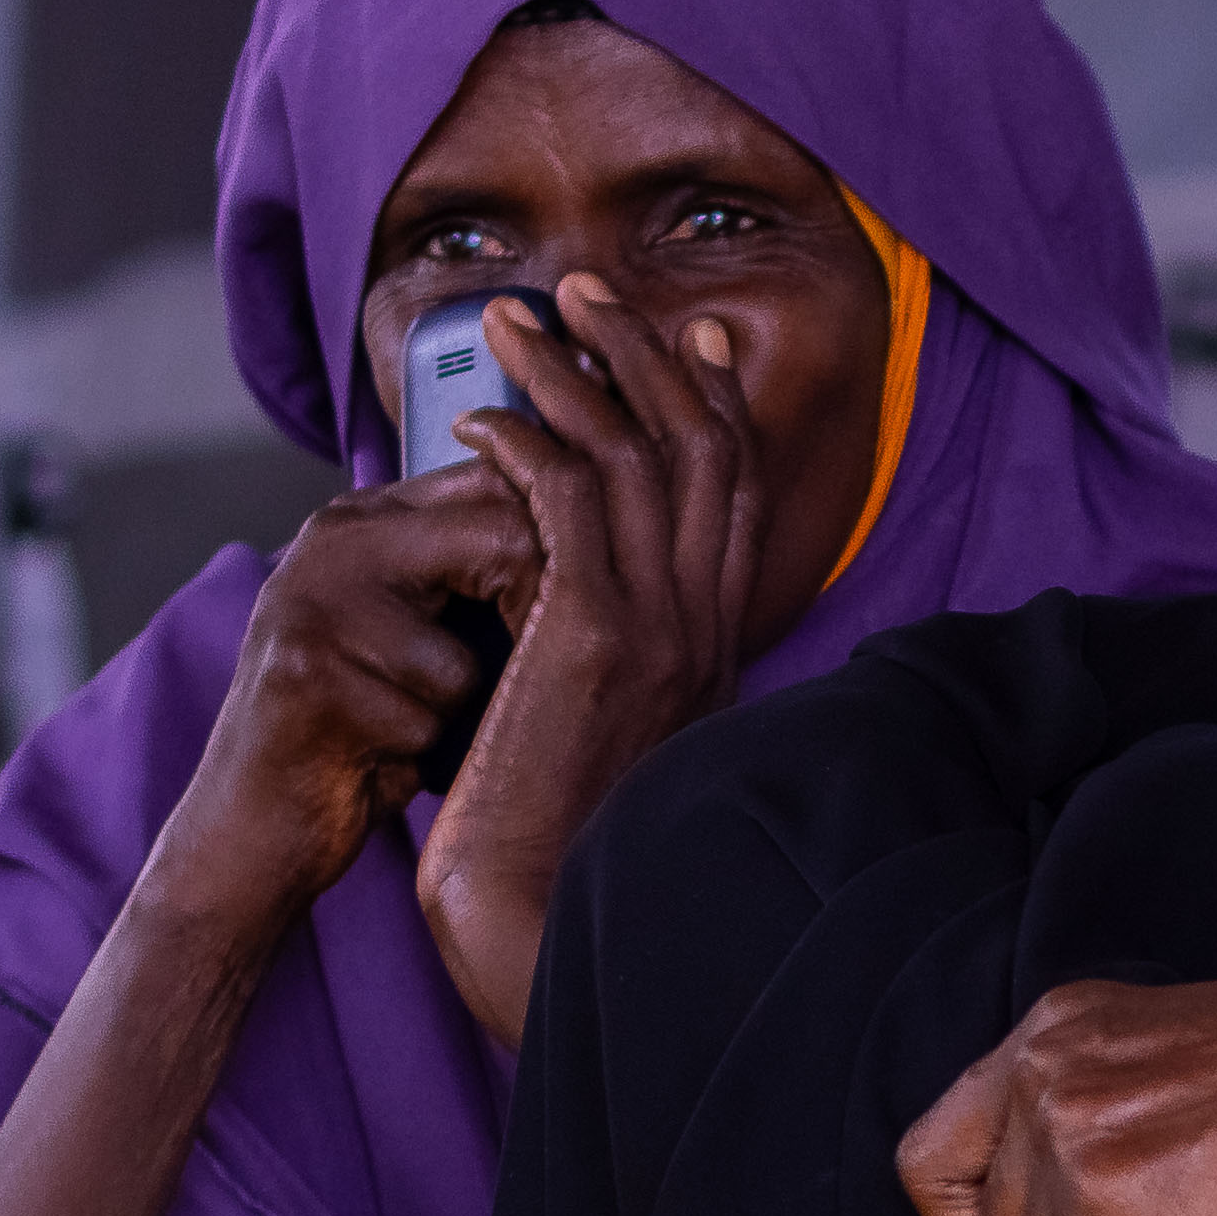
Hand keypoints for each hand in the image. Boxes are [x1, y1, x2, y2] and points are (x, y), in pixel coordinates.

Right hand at [154, 461, 541, 934]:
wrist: (253, 822)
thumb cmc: (365, 727)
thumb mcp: (421, 629)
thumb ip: (480, 570)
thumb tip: (607, 533)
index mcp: (366, 517)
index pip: (502, 481)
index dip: (566, 550)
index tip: (571, 622)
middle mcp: (334, 540)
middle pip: (503, 543)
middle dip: (534, 628)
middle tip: (522, 686)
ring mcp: (311, 603)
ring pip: (464, 655)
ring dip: (463, 712)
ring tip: (419, 728)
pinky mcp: (303, 676)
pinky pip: (426, 716)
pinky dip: (424, 754)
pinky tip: (379, 758)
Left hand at [417, 275, 767, 1035]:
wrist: (539, 927)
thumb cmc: (549, 850)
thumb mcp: (602, 736)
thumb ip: (611, 663)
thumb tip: (573, 604)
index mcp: (715, 649)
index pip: (732, 491)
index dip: (707, 398)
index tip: (674, 334)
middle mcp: (706, 629)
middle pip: (702, 447)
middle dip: (641, 353)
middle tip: (580, 288)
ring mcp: (659, 632)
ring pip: (637, 455)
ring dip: (572, 372)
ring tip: (511, 319)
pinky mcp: (594, 642)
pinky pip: (570, 503)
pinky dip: (529, 445)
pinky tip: (484, 422)